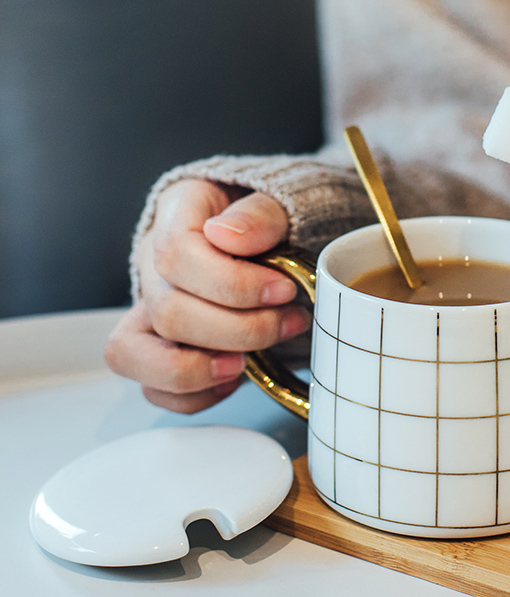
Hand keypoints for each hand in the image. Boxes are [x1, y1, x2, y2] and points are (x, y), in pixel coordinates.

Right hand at [104, 179, 310, 412]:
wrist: (268, 241)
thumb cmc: (267, 222)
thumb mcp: (274, 200)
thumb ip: (260, 214)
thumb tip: (228, 234)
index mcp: (175, 217)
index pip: (177, 255)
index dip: (233, 283)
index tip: (284, 290)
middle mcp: (152, 266)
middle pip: (167, 312)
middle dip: (239, 329)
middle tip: (289, 321)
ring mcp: (148, 311)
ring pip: (132, 355)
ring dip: (199, 369)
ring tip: (249, 362)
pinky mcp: (160, 351)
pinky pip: (153, 389)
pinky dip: (196, 395)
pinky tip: (237, 374)